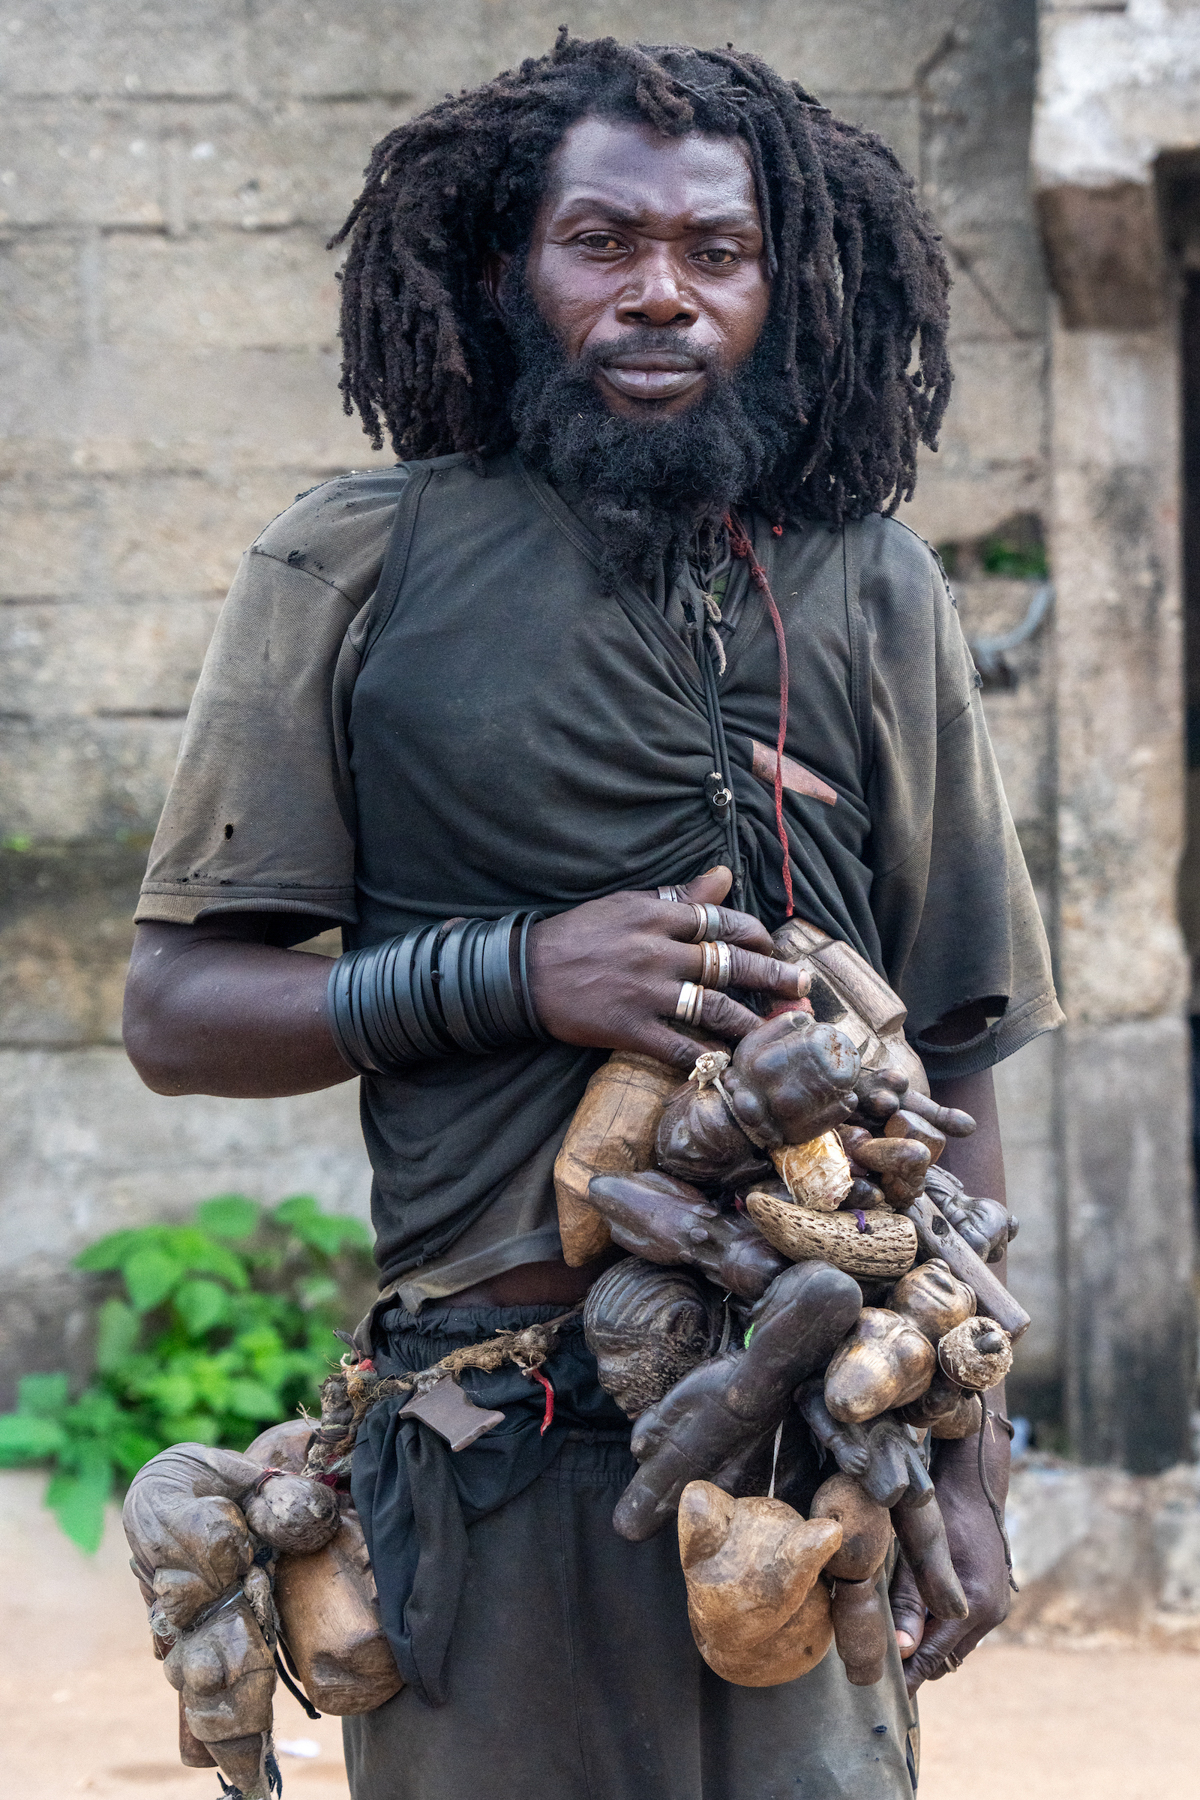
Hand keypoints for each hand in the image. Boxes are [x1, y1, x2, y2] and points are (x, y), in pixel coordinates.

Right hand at [526, 866, 804, 1068]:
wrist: (523, 973)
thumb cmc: (577, 935)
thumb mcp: (626, 904)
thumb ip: (679, 895)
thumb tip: (725, 875)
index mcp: (656, 918)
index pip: (720, 921)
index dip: (755, 934)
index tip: (774, 944)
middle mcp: (657, 953)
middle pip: (729, 964)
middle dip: (774, 975)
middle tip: (805, 986)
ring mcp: (645, 993)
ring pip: (715, 1008)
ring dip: (755, 1021)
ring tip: (784, 1030)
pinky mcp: (630, 1029)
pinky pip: (681, 1046)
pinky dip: (710, 1057)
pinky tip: (734, 1063)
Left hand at [888, 1413, 1011, 1694]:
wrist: (975, 1482)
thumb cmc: (943, 1510)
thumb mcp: (919, 1554)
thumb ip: (910, 1603)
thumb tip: (900, 1650)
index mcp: (975, 1604)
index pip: (936, 1656)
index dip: (909, 1674)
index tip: (881, 1686)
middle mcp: (991, 1611)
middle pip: (947, 1658)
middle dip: (916, 1663)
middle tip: (880, 1663)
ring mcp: (996, 1605)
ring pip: (955, 1646)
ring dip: (927, 1648)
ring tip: (891, 1644)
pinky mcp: (992, 1596)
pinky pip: (962, 1628)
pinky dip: (939, 1631)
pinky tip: (913, 1619)